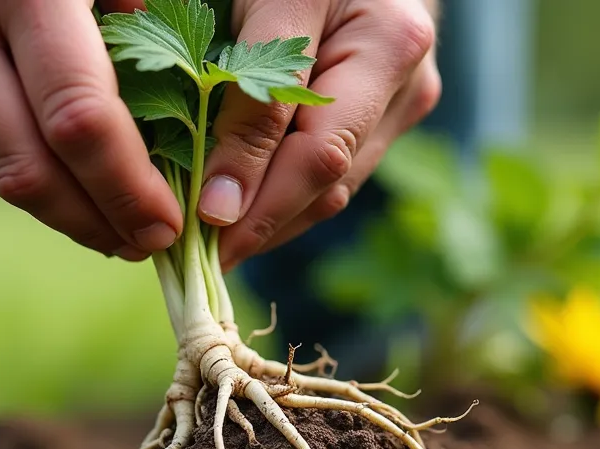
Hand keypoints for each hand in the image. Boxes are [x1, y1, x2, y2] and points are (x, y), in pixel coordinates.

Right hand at [0, 0, 183, 260]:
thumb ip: (136, 21)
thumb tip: (180, 127)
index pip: (79, 120)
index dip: (127, 188)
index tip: (165, 224)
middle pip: (26, 168)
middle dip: (94, 221)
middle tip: (139, 241)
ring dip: (52, 209)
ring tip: (102, 215)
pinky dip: (2, 170)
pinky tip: (43, 165)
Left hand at [197, 0, 441, 269]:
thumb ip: (251, 89)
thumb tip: (220, 202)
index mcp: (389, 43)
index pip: (316, 147)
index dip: (256, 196)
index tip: (198, 225)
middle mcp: (407, 82)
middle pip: (328, 179)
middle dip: (258, 223)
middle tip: (191, 254)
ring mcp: (403, 104)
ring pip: (332, 190)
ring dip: (268, 223)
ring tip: (204, 244)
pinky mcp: (389, 119)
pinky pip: (334, 177)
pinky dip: (282, 201)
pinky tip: (237, 215)